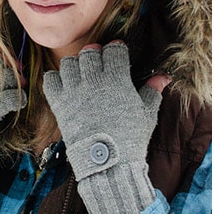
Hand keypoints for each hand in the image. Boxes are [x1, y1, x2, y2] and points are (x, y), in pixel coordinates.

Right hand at [0, 44, 24, 204]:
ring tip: (19, 92)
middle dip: (14, 70)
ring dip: (19, 85)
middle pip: (2, 63)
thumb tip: (2, 60)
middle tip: (20, 79)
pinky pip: (15, 96)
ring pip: (11, 77)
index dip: (2, 56)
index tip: (9, 64)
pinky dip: (21, 99)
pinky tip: (19, 104)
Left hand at [42, 41, 165, 213]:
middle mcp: (93, 81)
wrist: (107, 164)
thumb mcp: (147, 114)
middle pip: (89, 53)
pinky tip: (66, 85)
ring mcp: (74, 92)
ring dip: (77, 64)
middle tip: (100, 62)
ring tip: (83, 73)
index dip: (117, 49)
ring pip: (69, 63)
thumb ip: (152, 91)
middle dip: (96, 54)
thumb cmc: (130, 139)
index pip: (113, 50)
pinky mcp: (59, 104)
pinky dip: (56, 79)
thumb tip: (163, 77)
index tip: (119, 52)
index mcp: (116, 80)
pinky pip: (50, 80)